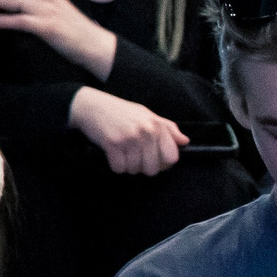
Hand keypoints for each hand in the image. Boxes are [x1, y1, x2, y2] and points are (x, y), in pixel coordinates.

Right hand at [70, 87, 184, 175]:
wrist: (92, 106)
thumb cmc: (121, 111)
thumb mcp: (147, 114)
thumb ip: (168, 128)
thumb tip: (185, 141)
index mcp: (158, 125)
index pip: (171, 157)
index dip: (164, 164)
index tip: (155, 160)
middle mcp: (146, 132)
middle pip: (153, 169)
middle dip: (144, 167)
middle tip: (135, 157)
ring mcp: (129, 138)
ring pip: (134, 170)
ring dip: (128, 166)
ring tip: (123, 153)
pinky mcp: (112, 144)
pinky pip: (119, 168)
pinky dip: (116, 166)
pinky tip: (114, 154)